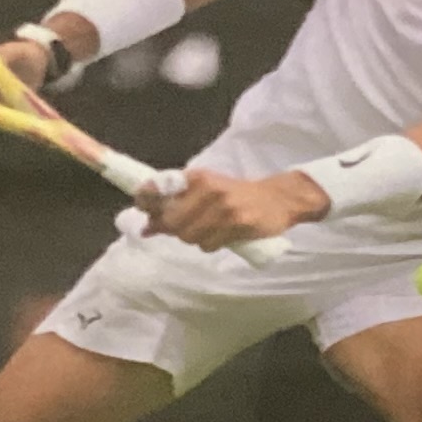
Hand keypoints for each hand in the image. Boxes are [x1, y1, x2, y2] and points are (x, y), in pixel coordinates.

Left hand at [143, 168, 327, 250]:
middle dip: (173, 229)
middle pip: (171, 221)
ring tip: (208, 229)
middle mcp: (208, 189)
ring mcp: (224, 207)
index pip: (159, 188)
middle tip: (184, 227)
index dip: (146, 202)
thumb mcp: (206, 189)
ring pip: (189, 236)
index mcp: (197, 176)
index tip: (145, 211)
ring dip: (194, 238)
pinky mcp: (238, 223)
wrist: (277, 198)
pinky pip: (208, 245)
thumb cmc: (236, 194)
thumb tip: (146, 228)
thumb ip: (177, 205)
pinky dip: (211, 244)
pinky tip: (222, 235)